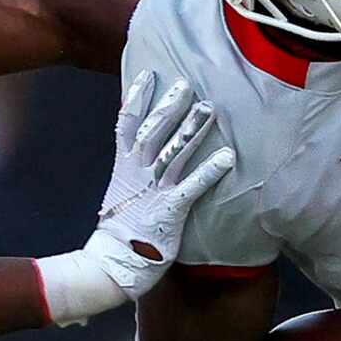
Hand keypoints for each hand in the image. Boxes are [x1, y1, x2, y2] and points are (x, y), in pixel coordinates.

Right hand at [37, 71, 235, 323]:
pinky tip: (229, 157)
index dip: (137, 98)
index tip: (149, 74)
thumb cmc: (121, 232)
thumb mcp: (121, 193)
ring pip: (173, 153)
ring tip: (210, 109)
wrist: (110, 266)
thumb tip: (140, 154)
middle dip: (170, 106)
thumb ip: (132, 171)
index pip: (127, 125)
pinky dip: (209, 171)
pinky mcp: (170, 211)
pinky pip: (192, 186)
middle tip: (187, 83)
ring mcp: (153, 192)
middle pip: (153, 132)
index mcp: (124, 168)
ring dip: (192, 130)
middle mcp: (137, 175)